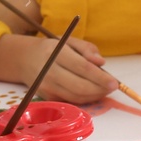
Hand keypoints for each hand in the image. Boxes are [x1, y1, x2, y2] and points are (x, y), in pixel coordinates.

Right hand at [0, 33, 117, 104]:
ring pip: (76, 96)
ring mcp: (46, 86)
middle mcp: (49, 71)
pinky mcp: (47, 97)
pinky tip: (93, 92)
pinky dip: (85, 98)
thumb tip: (101, 63)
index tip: (114, 82)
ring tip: (105, 89)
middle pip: (79, 86)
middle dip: (100, 90)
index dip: (100, 77)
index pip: (82, 67)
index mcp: (56, 53)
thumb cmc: (52, 47)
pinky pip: (70, 100)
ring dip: (94, 96)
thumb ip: (87, 49)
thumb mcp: (69, 40)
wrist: (25, 59)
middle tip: (112, 87)